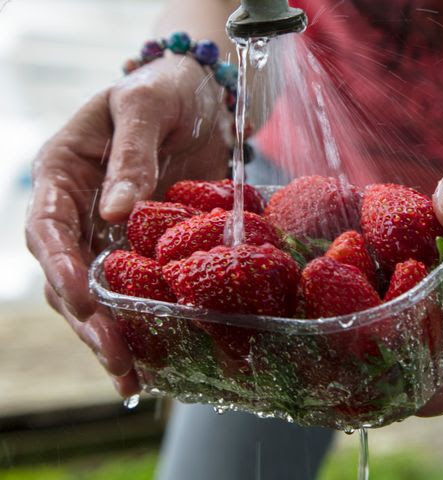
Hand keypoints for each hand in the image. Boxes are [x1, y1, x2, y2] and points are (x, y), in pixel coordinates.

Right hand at [25, 55, 231, 395]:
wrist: (199, 96)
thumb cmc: (165, 90)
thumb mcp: (144, 107)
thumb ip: (129, 156)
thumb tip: (115, 212)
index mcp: (63, 174)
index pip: (49, 228)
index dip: (62, 267)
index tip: (83, 299)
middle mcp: (79, 211)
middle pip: (68, 275)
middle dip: (88, 319)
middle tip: (118, 357)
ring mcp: (110, 233)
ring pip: (97, 293)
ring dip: (111, 334)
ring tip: (135, 376)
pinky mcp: (145, 246)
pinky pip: (136, 288)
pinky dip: (143, 321)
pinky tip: (159, 355)